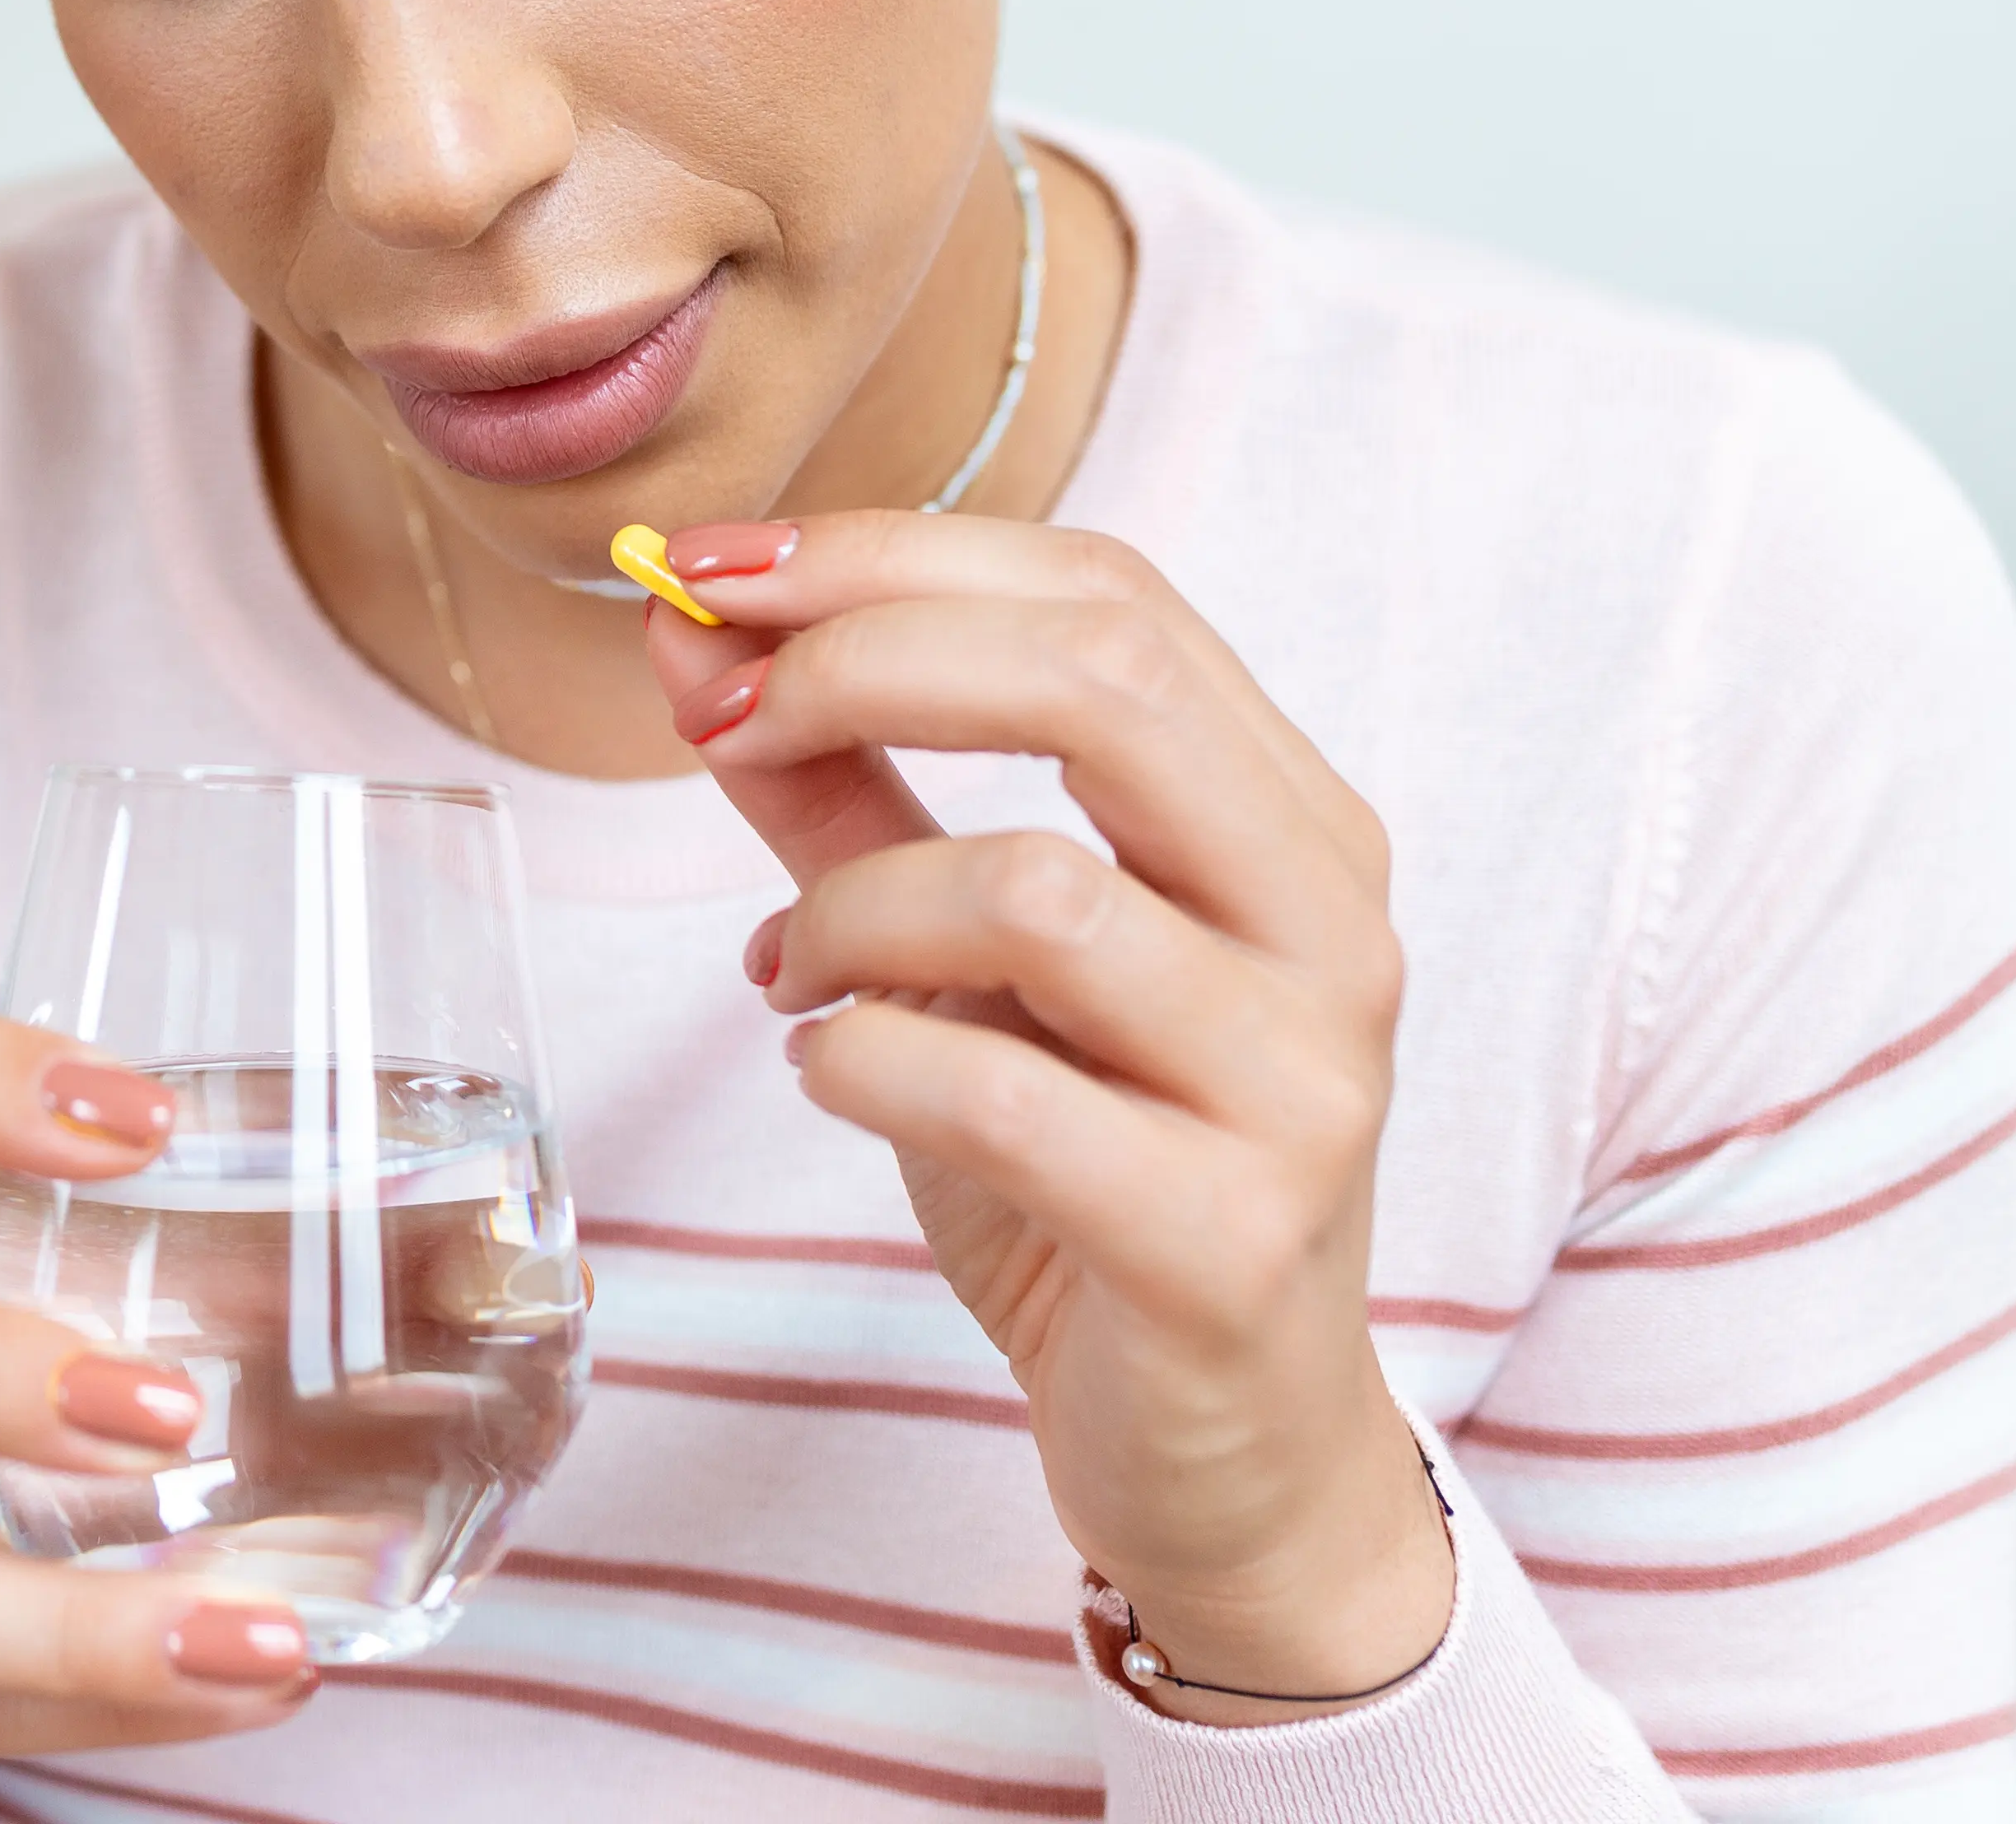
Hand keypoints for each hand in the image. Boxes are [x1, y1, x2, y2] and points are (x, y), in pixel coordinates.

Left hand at [641, 512, 1452, 1720]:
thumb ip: (842, 791)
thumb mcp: (958, 957)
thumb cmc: (1093, 1171)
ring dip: (850, 910)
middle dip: (862, 662)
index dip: (890, 556)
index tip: (708, 572)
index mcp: (1290, 824)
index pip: (1107, 597)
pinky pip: (997, 1090)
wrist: (1226, 1459)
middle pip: (1102, 685)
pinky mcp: (1228, 1241)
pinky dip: (862, 1060)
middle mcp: (1329, 930)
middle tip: (716, 717)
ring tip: (792, 973)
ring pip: (1034, 890)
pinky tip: (836, 1076)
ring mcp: (1301, 1087)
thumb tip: (686, 631)